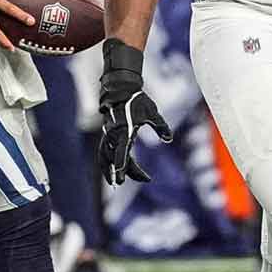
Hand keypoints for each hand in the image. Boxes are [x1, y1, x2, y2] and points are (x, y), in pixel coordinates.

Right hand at [97, 38, 172, 183]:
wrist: (121, 89)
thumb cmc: (138, 101)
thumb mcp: (152, 112)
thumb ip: (160, 126)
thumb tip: (168, 139)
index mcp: (124, 131)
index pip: (122, 152)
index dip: (121, 166)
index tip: (121, 178)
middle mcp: (113, 135)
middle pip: (114, 159)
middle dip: (121, 171)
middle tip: (136, 180)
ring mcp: (108, 135)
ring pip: (104, 157)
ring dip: (108, 170)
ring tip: (114, 182)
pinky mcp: (107, 134)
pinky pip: (103, 152)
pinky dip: (106, 162)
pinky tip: (111, 169)